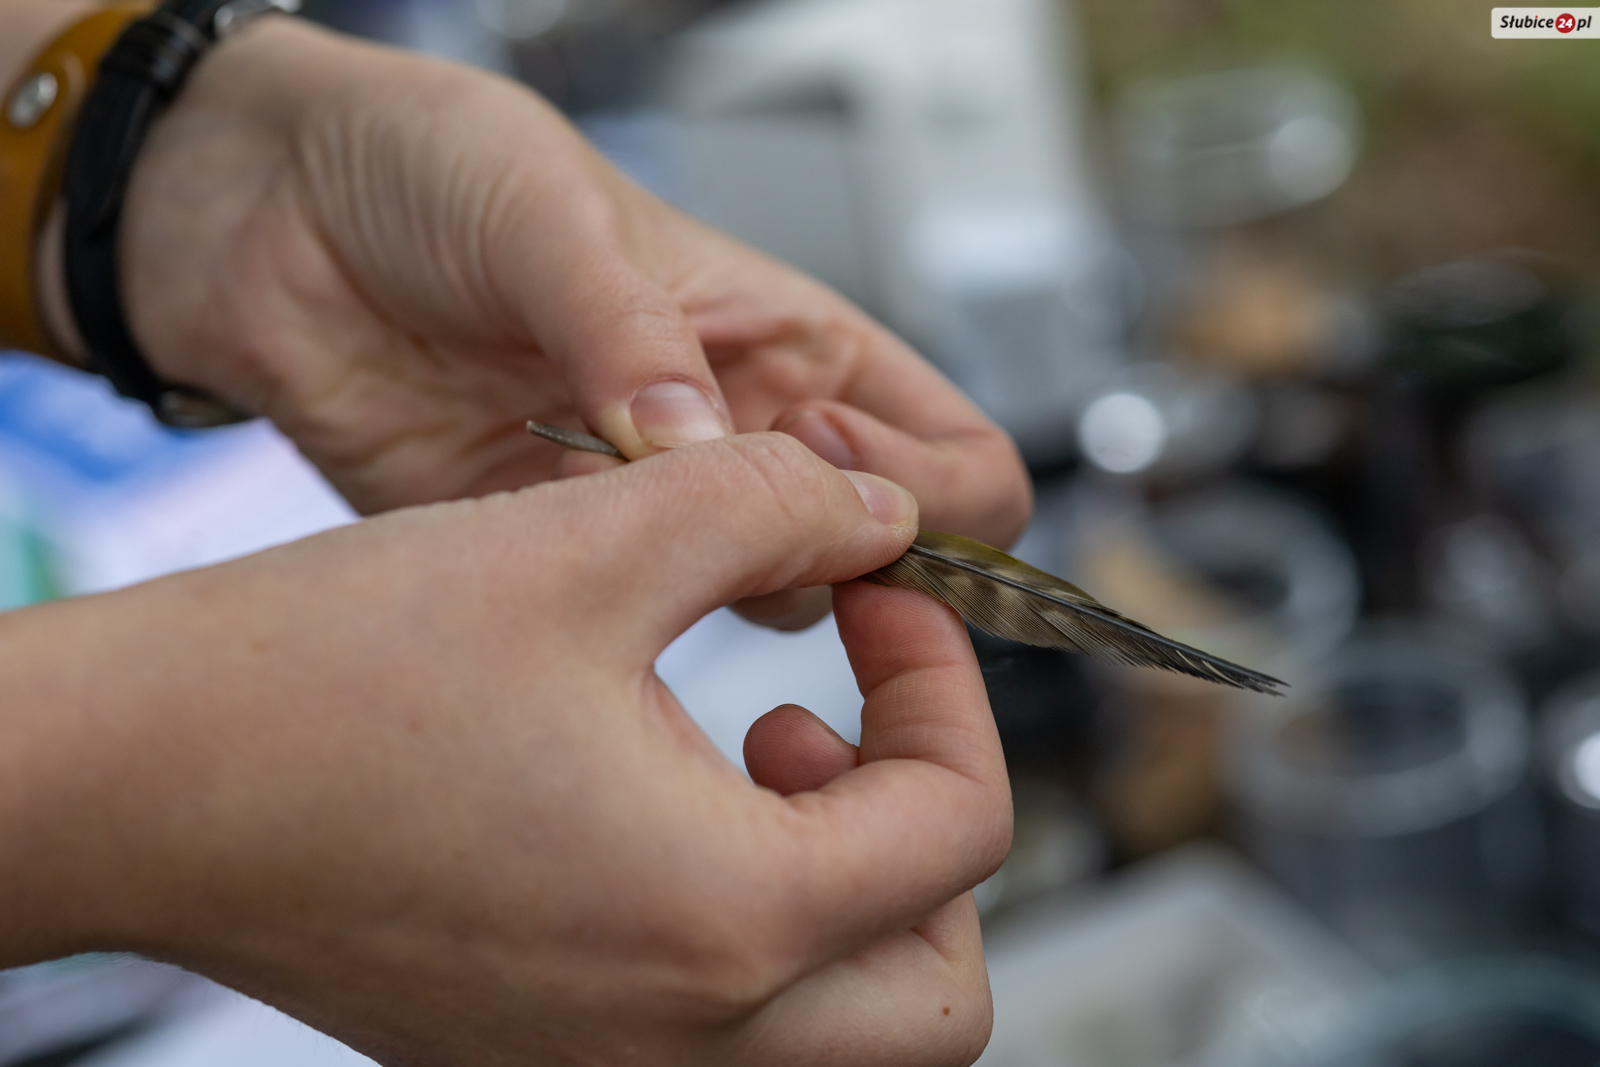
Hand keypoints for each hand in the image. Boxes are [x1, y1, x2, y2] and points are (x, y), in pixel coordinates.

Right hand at [0, 434, 1010, 1065]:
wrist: (128, 781)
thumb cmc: (324, 680)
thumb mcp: (590, 541)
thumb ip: (771, 506)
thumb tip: (876, 510)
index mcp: (725, 920)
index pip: (960, 834)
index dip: (951, 687)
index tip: (888, 602)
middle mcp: (680, 1038)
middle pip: (934, 992)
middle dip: (928, 828)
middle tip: (851, 710)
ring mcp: (604, 1065)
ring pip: (837, 1024)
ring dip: (847, 881)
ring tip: (761, 742)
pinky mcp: (537, 1048)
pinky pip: (720, 1022)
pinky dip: (749, 919)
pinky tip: (664, 783)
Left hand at [81, 17, 1027, 551]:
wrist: (269, 217)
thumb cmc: (431, 167)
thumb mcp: (550, 212)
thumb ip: (632, 336)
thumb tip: (704, 449)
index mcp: (787, 342)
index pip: (951, 453)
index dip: (936, 500)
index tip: (850, 502)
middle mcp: (741, 436)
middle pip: (878, 551)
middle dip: (847, 565)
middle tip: (743, 537)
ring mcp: (653, 509)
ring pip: (772, 605)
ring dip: (734, 594)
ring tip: (642, 541)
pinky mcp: (559, 560)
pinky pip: (635, 627)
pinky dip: (630, 630)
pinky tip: (577, 587)